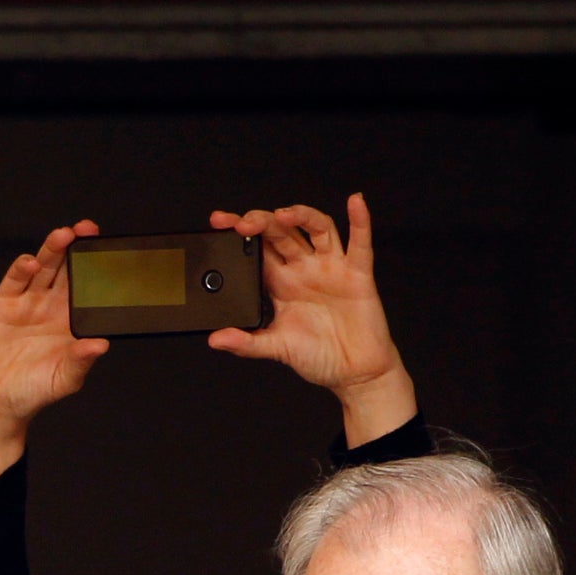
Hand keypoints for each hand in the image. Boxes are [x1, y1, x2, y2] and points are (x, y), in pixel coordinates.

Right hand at [0, 223, 109, 484]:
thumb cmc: (31, 392)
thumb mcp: (64, 380)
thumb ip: (81, 361)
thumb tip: (101, 345)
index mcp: (72, 321)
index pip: (88, 287)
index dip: (97, 269)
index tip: (108, 253)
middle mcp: (52, 307)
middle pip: (67, 270)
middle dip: (77, 249)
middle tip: (87, 231)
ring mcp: (28, 302)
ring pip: (44, 267)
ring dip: (53, 250)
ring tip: (63, 236)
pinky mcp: (3, 304)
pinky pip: (15, 279)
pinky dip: (23, 268)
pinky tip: (31, 262)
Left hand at [207, 194, 416, 442]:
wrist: (353, 371)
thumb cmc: (319, 356)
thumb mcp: (277, 348)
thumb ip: (247, 343)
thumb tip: (215, 340)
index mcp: (281, 283)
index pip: (257, 249)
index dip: (240, 233)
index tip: (219, 222)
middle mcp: (304, 269)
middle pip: (282, 233)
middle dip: (262, 223)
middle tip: (243, 223)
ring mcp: (330, 268)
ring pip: (316, 229)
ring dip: (301, 217)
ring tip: (282, 215)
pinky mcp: (357, 274)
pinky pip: (359, 243)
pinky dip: (360, 221)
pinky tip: (355, 203)